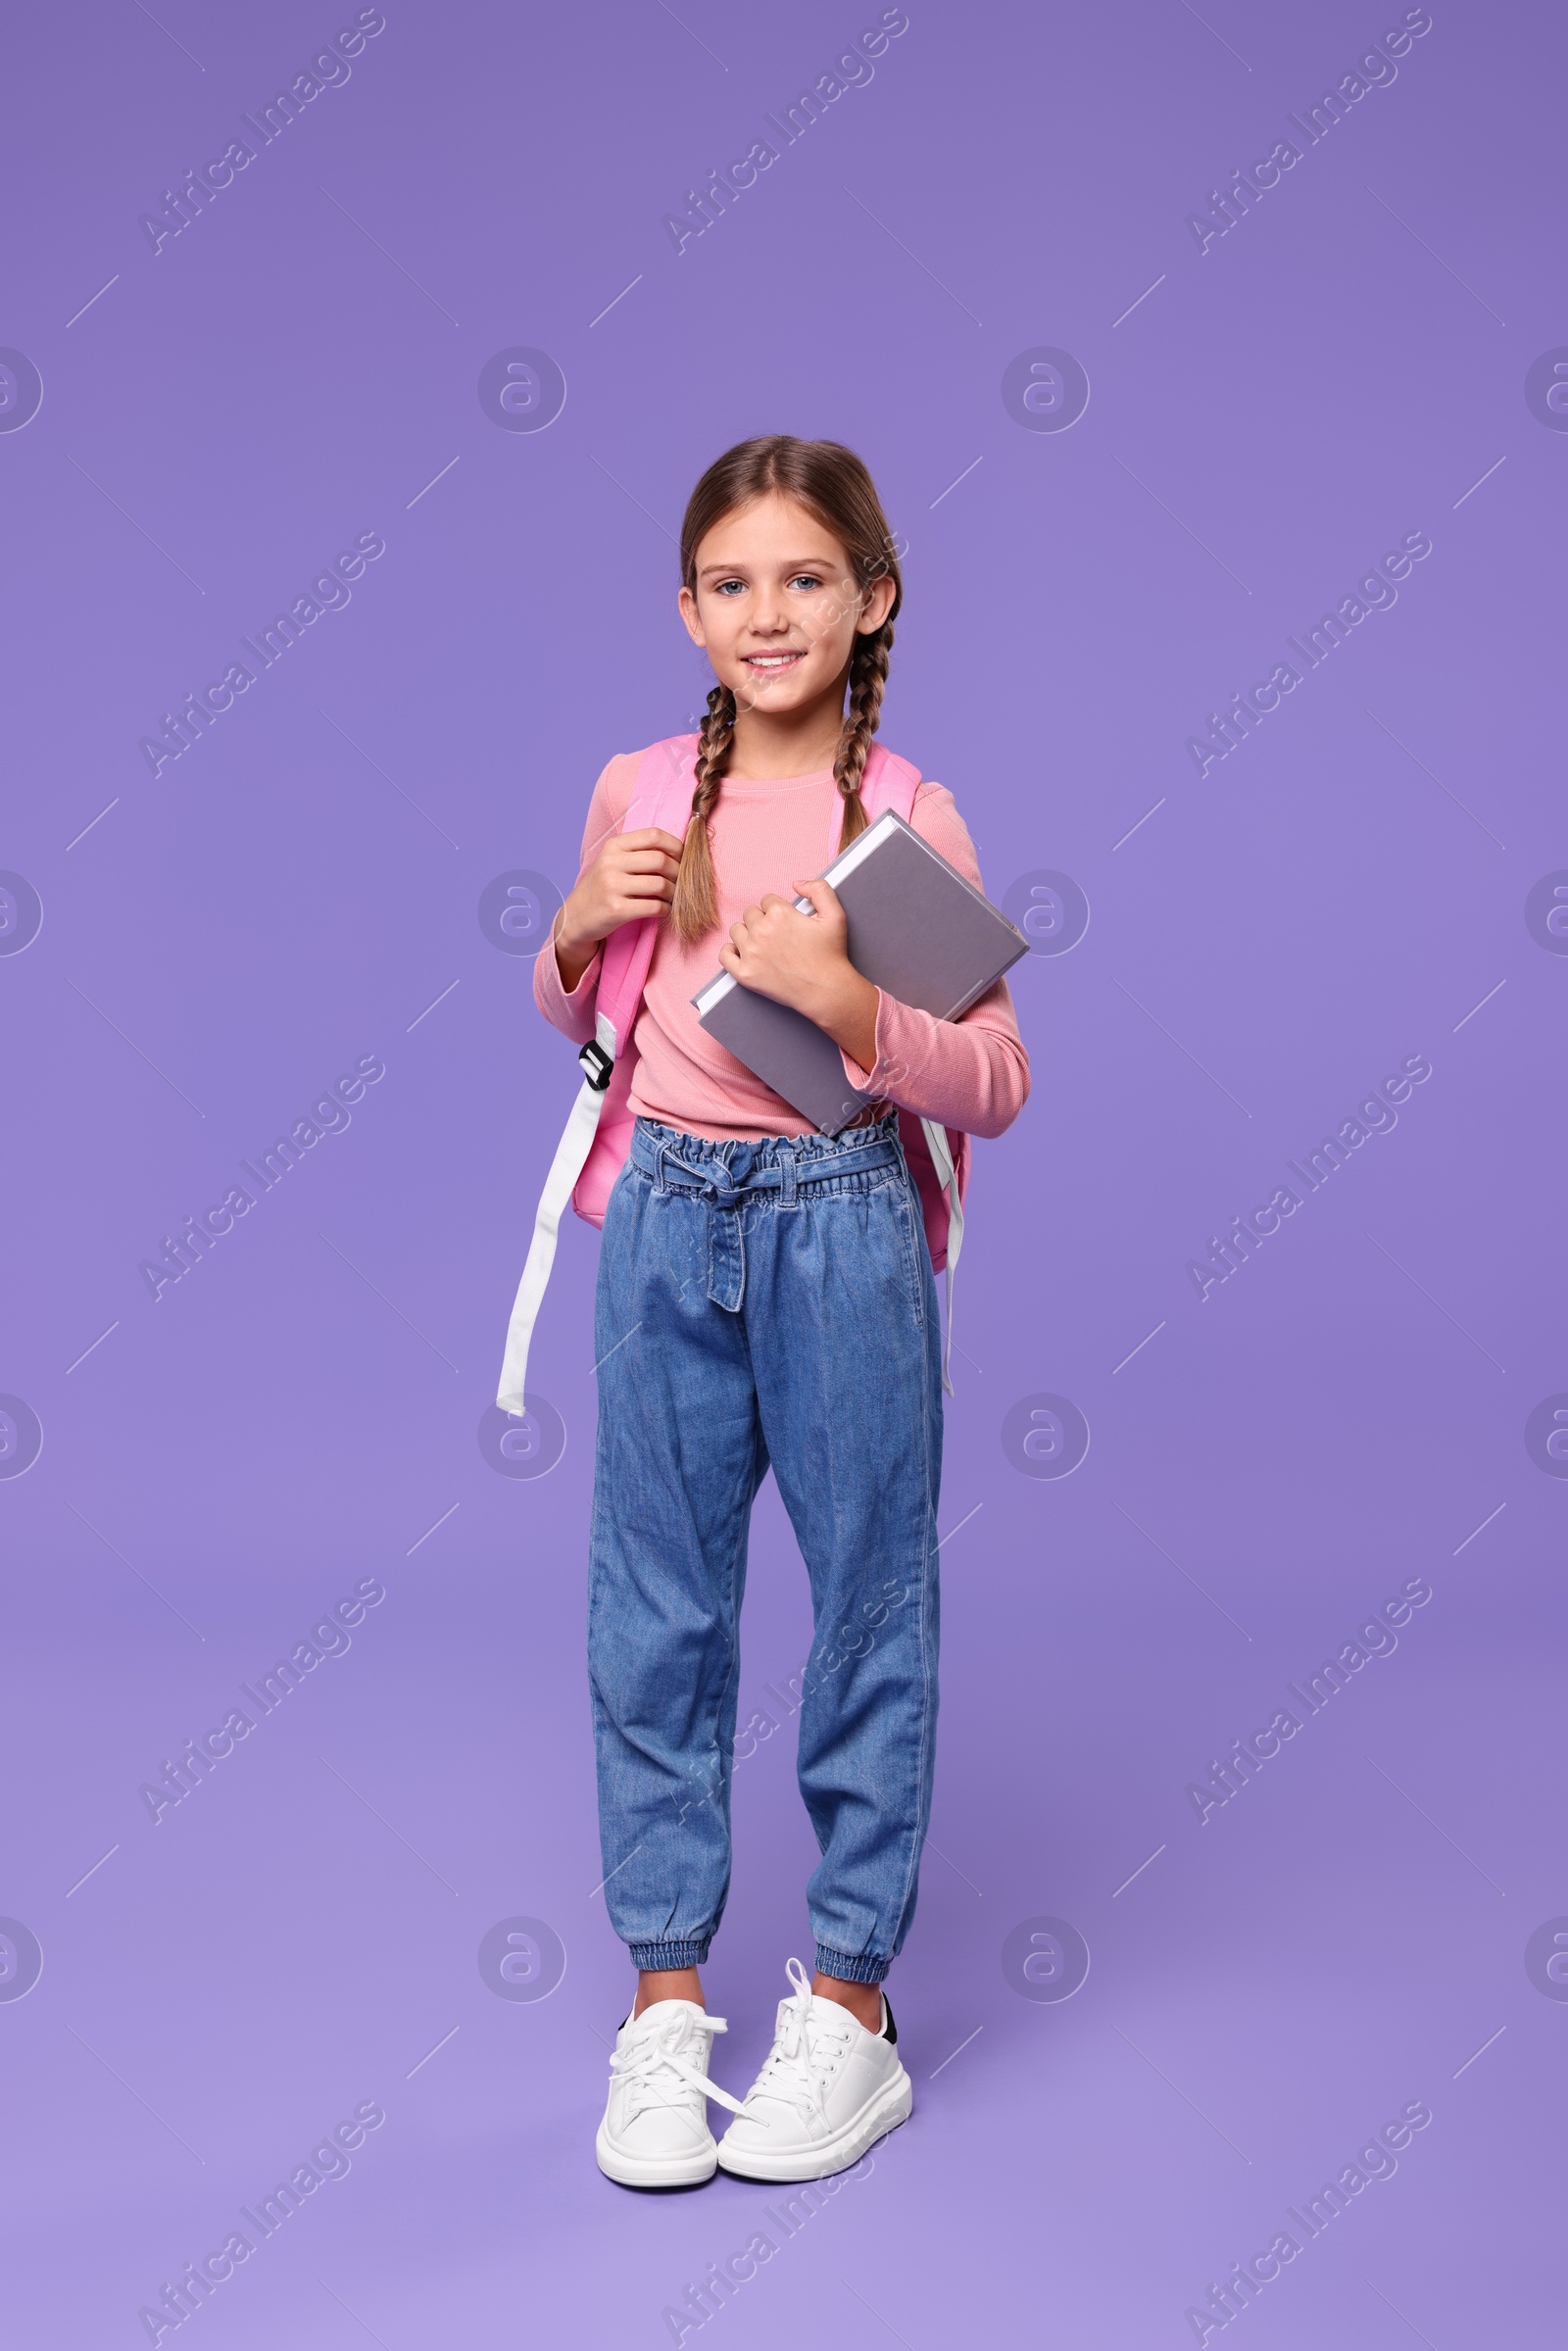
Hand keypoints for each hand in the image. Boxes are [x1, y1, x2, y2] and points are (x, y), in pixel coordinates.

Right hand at [554, 826, 684, 988]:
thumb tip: (681, 850)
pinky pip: (654, 907)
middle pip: (661, 860)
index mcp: (613, 845)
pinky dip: (666, 909)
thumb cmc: (602, 887)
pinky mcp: (616, 909)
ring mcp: (612, 886)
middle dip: (679, 872)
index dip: (676, 845)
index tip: (683, 858)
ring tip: (672, 897)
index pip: (654, 835)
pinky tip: (664, 909)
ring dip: (674, 893)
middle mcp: (611, 862)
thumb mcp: (613, 861)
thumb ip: (639, 852)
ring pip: (660, 884)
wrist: (574, 916)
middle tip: (681, 881)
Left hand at [718, 879, 879, 1068]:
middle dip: (763, 920)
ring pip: (737, 930)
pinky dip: (731, 952)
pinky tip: (743, 953)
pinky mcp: (744, 974)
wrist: (827, 991)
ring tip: (763, 944)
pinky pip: (724, 955)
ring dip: (748, 934)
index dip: (779, 910)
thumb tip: (796, 883)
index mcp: (780, 913)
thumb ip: (819, 889)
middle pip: (751, 913)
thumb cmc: (831, 955)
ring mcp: (750, 953)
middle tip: (778, 935)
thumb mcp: (836, 915)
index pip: (767, 900)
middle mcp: (761, 930)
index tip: (787, 923)